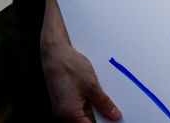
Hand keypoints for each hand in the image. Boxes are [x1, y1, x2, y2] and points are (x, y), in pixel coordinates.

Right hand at [41, 0, 120, 121]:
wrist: (54, 52)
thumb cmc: (69, 66)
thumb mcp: (92, 85)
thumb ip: (104, 103)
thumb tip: (114, 115)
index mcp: (69, 114)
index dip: (104, 122)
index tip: (115, 118)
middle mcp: (62, 115)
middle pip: (85, 122)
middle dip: (99, 116)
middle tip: (112, 108)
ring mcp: (60, 108)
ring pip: (81, 115)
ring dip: (93, 108)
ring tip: (99, 96)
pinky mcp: (61, 101)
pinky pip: (76, 108)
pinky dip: (86, 103)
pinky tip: (92, 93)